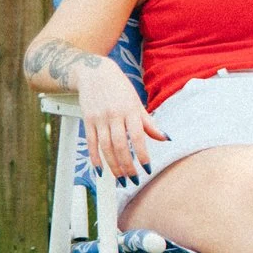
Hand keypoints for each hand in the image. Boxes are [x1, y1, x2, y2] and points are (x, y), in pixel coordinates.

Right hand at [79, 59, 166, 181]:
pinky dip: (95, 158)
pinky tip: (100, 170)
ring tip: (120, 178)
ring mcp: (100, 118)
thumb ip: (149, 123)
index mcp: (130, 110)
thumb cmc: (119, 88)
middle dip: (127, 165)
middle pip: (121, 145)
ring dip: (113, 165)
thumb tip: (165, 138)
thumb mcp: (136, 102)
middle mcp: (114, 115)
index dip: (143, 154)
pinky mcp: (88, 120)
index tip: (147, 168)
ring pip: (106, 146)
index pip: (138, 136)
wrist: (94, 72)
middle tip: (133, 179)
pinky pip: (91, 142)